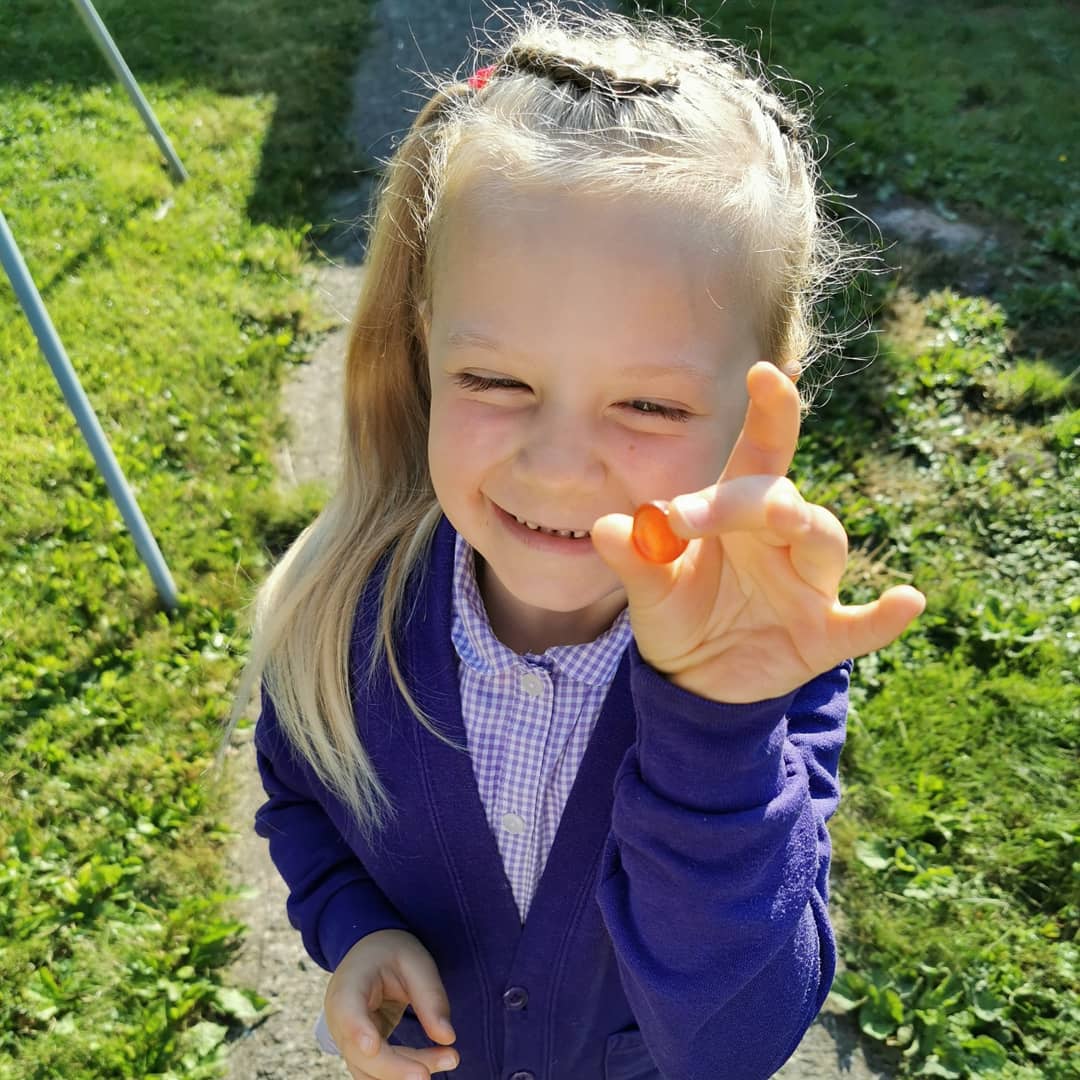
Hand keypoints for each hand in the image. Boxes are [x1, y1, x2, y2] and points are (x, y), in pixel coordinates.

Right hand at [324, 929, 458, 1078]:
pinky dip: (404, 1072)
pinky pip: (377, 1072)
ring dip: (406, 1072)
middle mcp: (339, 1018)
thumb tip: (448, 1038)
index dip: (357, 1030)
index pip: (346, 1010)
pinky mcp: (360, 1053)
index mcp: (348, 983)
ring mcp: (347, 1039)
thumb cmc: (393, 953)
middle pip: (361, 1052)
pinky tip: (431, 1064)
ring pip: (370, 1070)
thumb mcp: (417, 962)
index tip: (372, 1047)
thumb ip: (430, 997)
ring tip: (449, 1058)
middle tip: (444, 1061)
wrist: (373, 953)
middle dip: (400, 1065)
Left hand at [592, 361, 925, 703]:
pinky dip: (884, 617)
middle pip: (783, 500)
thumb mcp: (649, 591)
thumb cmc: (677, 614)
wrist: (695, 679)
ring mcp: (807, 585)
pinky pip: (860, 625)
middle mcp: (780, 539)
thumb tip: (607, 527)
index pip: (758, 455)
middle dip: (757, 497)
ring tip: (788, 521)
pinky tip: (908, 600)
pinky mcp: (822, 635)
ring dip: (809, 532)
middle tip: (717, 507)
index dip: (771, 412)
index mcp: (737, 515)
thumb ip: (636, 559)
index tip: (765, 372)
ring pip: (824, 543)